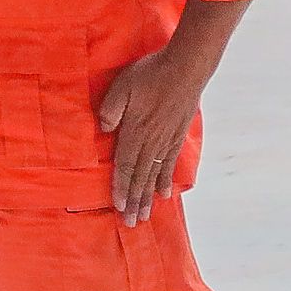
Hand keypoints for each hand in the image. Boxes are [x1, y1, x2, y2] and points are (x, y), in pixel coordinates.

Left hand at [93, 42, 216, 222]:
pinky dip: (166, 181)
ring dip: (148, 197)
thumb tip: (104, 129)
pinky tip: (165, 194)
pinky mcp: (178, 135)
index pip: (125, 165)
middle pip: (139, 176)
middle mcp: (151, 141)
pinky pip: (170, 164)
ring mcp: (166, 140)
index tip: (117, 206)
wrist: (186, 67)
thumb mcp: (122, 86)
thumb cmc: (151, 73)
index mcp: (135, 131)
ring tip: (145, 215)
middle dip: (134, 201)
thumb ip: (111, 109)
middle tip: (131, 222)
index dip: (120, 187)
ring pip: (154, 175)